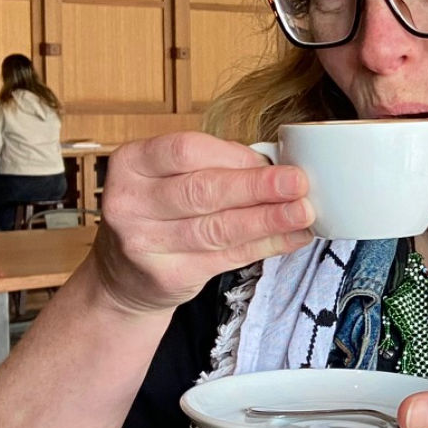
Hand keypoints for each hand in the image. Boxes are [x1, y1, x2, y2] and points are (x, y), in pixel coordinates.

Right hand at [91, 132, 313, 314]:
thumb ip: (214, 167)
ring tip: (303, 212)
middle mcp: (129, 202)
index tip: (274, 161)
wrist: (123, 275)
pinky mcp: (166, 275)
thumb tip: (276, 165)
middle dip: (257, 187)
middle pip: (202, 191)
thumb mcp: (169, 178)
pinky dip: (265, 246)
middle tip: (298, 183)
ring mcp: (143, 242)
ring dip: (268, 220)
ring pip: (218, 228)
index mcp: (131, 162)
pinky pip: (226, 257)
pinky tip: (292, 237)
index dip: (234, 157)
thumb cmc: (158, 213)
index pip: (186, 151)